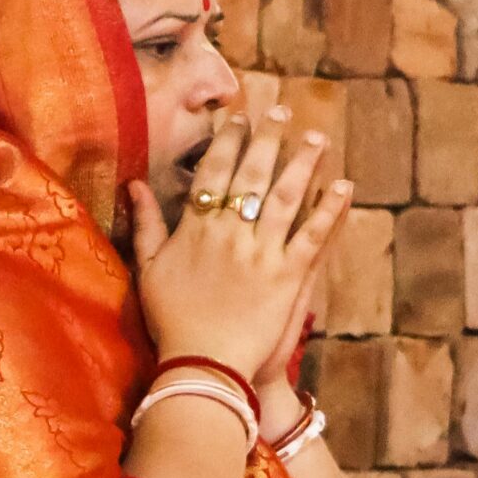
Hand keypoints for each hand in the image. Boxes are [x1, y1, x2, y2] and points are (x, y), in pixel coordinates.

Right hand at [129, 106, 351, 386]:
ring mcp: (262, 252)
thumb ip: (147, 225)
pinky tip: (344, 186)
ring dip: (303, 163)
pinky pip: (314, 234)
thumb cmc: (170, 320)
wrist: (202, 365)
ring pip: (285, 196)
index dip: (227, 143)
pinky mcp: (289, 275)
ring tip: (316, 138)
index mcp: (196, 231)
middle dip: (267, 140)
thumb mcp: (148, 270)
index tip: (238, 119)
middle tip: (280, 112)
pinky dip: (330, 209)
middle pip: (251, 176)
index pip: (213, 174)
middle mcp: (230, 234)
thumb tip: (134, 186)